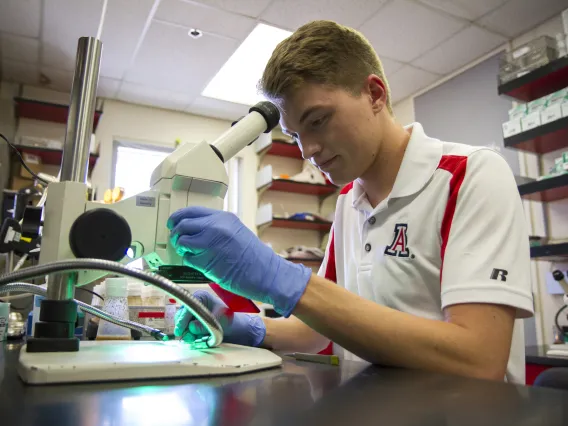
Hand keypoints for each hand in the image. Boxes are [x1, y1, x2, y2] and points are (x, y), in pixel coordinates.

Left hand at [168, 207, 311, 316]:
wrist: (266, 273)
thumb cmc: (254, 256)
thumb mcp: (236, 231)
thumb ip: (216, 227)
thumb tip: (194, 228)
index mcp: (223, 218)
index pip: (192, 211)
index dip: (178, 217)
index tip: (172, 223)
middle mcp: (215, 227)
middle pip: (182, 225)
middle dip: (176, 233)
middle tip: (177, 240)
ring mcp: (210, 244)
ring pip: (182, 241)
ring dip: (182, 248)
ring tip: (191, 253)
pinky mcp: (207, 262)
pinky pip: (188, 259)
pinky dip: (190, 261)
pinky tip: (201, 264)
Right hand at [175, 290, 265, 346]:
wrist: (233, 326)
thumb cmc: (228, 318)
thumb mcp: (219, 320)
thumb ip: (205, 324)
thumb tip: (192, 328)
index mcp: (201, 297)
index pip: (188, 307)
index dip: (183, 319)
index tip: (180, 330)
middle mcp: (195, 303)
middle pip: (182, 314)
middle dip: (184, 327)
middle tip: (188, 337)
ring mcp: (193, 312)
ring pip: (182, 322)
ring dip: (186, 332)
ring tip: (193, 339)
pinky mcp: (192, 321)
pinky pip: (186, 328)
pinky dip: (189, 334)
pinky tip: (194, 338)